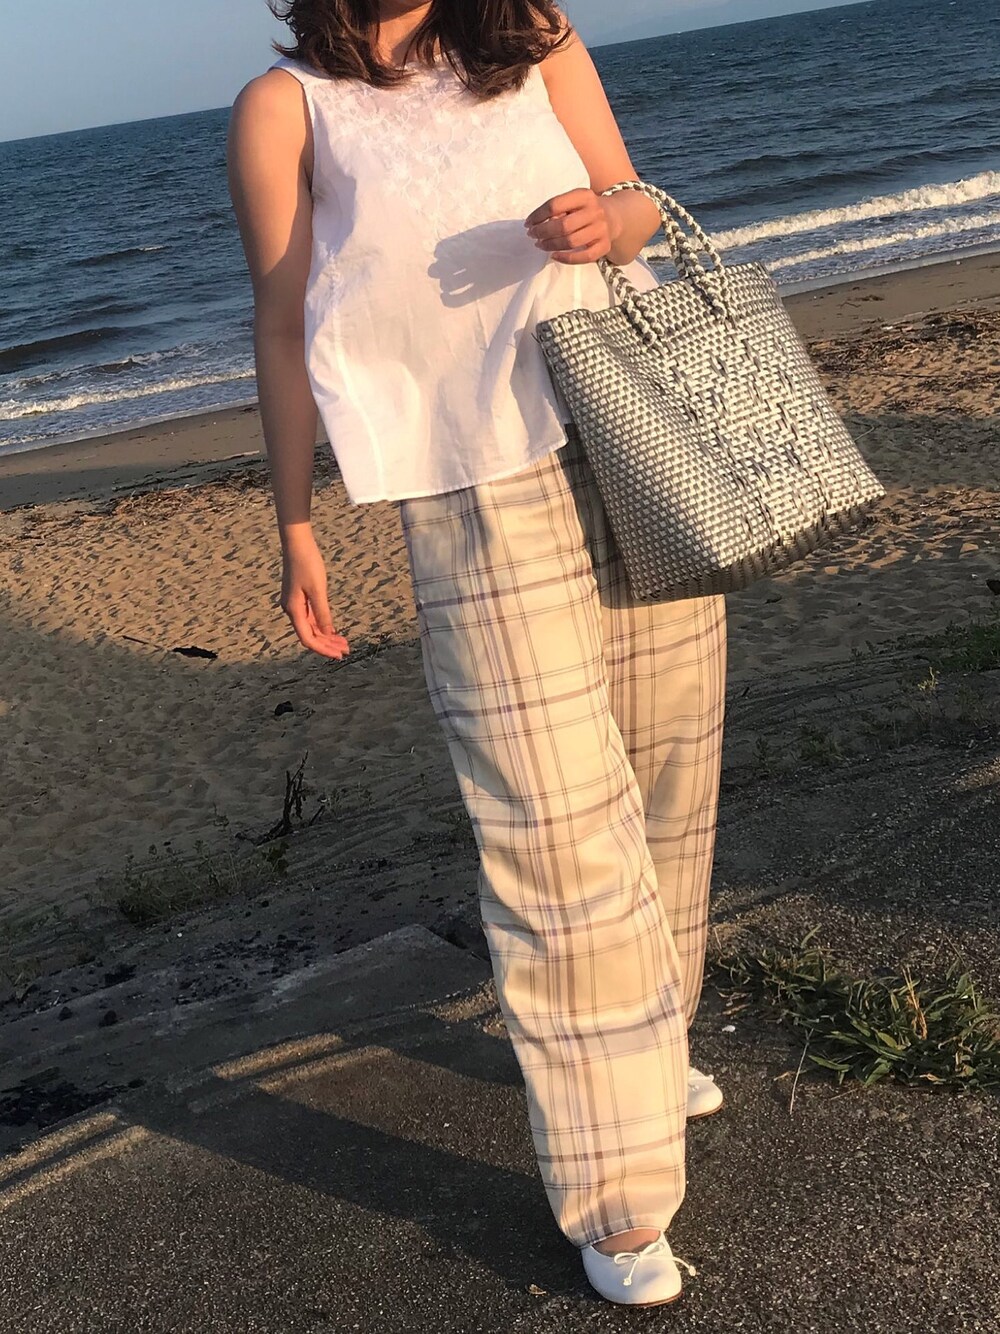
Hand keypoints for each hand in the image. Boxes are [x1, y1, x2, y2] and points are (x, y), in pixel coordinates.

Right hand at [279, 529, 349, 659]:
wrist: (297, 545)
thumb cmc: (307, 564)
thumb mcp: (318, 590)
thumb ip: (323, 613)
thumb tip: (328, 633)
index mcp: (293, 610)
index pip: (308, 639)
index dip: (323, 649)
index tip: (339, 655)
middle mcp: (292, 610)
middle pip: (310, 635)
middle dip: (328, 645)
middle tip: (346, 650)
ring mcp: (295, 605)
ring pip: (312, 627)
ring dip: (327, 636)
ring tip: (344, 643)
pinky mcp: (300, 598)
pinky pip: (311, 618)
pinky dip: (323, 626)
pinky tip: (334, 631)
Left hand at [524, 188, 620, 263]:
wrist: (614, 216)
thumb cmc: (586, 209)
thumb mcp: (575, 201)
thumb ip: (559, 209)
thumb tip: (538, 224)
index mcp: (585, 196)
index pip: (555, 205)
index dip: (538, 215)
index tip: (528, 224)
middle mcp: (595, 212)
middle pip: (563, 225)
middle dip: (543, 232)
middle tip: (532, 236)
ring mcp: (601, 230)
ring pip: (571, 242)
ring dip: (551, 245)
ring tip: (540, 245)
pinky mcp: (605, 246)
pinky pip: (584, 256)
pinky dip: (567, 258)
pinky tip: (555, 256)